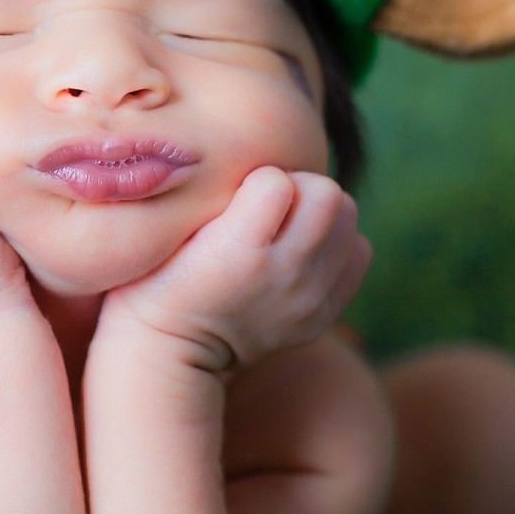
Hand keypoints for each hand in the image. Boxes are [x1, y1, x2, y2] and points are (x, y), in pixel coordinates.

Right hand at [100, 166, 371, 371]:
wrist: (170, 355)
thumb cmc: (156, 281)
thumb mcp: (164, 231)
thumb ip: (210, 192)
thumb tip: (257, 158)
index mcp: (239, 252)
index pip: (278, 180)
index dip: (256, 180)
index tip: (236, 198)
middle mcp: (283, 276)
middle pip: (327, 193)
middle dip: (299, 186)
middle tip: (269, 205)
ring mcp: (308, 299)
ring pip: (347, 217)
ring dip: (320, 211)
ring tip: (286, 225)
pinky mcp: (322, 314)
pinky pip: (358, 253)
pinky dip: (336, 243)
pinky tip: (301, 250)